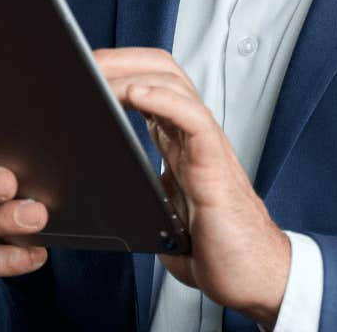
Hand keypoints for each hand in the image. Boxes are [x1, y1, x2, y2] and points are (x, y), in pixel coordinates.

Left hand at [97, 48, 290, 325]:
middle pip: (162, 71)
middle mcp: (192, 137)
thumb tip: (89, 196)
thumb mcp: (158, 214)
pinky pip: (194, 120)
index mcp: (178, 143)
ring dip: (133, 72)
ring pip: (175, 84)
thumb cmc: (214, 249)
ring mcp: (207, 148)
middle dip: (120, 58)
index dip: (118, 69)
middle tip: (83, 61)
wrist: (254, 278)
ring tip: (101, 73)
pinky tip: (137, 94)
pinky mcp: (215, 168)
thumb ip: (134, 194)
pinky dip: (165, 100)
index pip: (151, 83)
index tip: (82, 69)